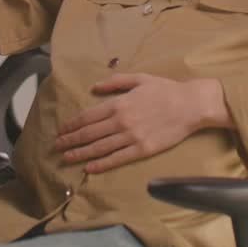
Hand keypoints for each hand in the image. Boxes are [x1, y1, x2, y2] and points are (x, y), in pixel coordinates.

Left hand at [54, 74, 229, 173]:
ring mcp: (131, 137)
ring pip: (99, 148)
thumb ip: (115, 82)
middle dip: (70, 140)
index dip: (72, 124)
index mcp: (119, 103)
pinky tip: (89, 168)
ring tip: (67, 158)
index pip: (88, 116)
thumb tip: (94, 88)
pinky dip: (101, 164)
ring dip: (80, 153)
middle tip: (57, 146)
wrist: (190, 105)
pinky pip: (117, 159)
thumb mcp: (139, 78)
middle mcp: (121, 121)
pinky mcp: (142, 150)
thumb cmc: (165, 90)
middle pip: (89, 133)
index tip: (61, 130)